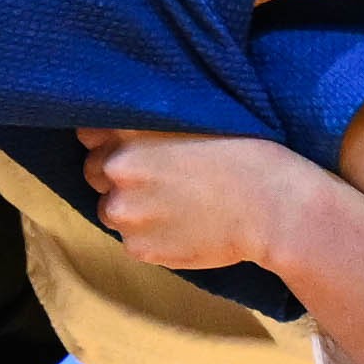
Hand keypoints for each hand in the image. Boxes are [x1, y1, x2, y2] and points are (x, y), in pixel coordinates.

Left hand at [74, 128, 331, 275]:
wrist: (274, 208)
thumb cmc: (246, 154)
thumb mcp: (194, 115)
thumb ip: (149, 121)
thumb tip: (119, 128)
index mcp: (129, 129)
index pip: (89, 133)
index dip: (112, 140)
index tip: (136, 146)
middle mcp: (117, 168)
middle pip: (93, 171)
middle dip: (118, 175)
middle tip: (160, 178)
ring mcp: (125, 212)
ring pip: (110, 209)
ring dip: (133, 209)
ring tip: (176, 204)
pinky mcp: (139, 248)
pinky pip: (132, 240)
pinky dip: (151, 236)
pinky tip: (184, 225)